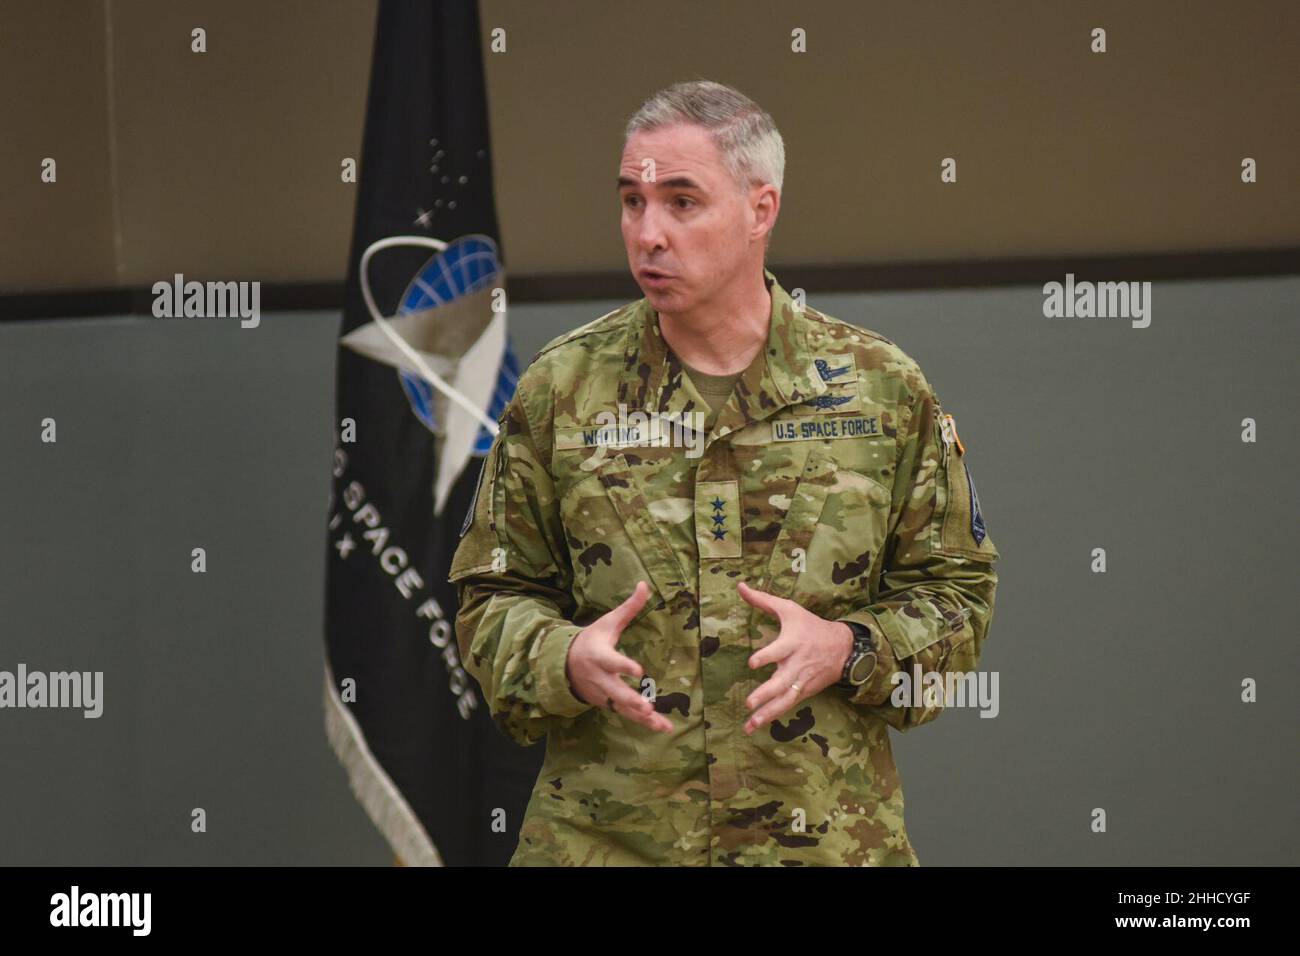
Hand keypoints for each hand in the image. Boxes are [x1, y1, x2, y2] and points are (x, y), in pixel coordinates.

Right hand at [565, 581, 672, 732]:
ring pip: (622, 707)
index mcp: (599, 656)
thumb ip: (629, 607)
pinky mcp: (607, 704)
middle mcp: (600, 678)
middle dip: (631, 700)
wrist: (564, 664)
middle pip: (615, 691)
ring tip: (659, 723)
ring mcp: (603, 694)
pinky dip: (643, 724)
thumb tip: (644, 584)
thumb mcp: (607, 622)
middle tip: (646, 707)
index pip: (611, 661)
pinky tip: (662, 728)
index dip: (623, 665)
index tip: (638, 669)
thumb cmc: (591, 639)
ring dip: (641, 717)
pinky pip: (626, 715)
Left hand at [737, 581, 854, 734]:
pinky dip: (774, 716)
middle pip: (782, 681)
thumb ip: (762, 600)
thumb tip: (739, 586)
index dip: (767, 656)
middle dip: (766, 694)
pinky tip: (758, 725)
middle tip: (749, 703)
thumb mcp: (789, 609)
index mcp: (793, 642)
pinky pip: (788, 705)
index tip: (752, 663)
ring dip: (767, 713)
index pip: (779, 650)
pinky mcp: (804, 692)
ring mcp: (802, 681)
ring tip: (750, 725)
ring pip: (785, 699)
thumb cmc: (810, 626)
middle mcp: (797, 664)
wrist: (843, 647)